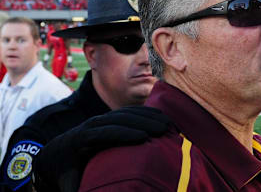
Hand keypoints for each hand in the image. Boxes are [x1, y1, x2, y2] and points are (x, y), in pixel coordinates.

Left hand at [33, 106, 171, 191]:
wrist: (57, 154)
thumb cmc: (66, 173)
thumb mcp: (68, 183)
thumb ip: (77, 189)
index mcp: (81, 139)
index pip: (105, 132)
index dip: (125, 134)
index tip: (144, 138)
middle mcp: (92, 124)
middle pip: (119, 118)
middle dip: (143, 122)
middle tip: (163, 130)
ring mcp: (102, 118)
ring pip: (127, 112)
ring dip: (149, 116)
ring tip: (167, 124)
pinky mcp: (110, 118)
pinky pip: (130, 111)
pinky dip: (147, 113)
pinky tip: (162, 117)